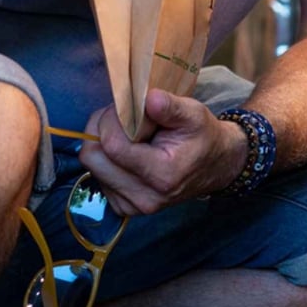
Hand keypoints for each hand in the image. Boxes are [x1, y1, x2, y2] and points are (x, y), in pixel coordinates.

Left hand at [80, 90, 248, 216]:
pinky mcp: (123, 208)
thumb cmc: (202, 136)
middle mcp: (144, 197)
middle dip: (100, 130)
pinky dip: (106, 159)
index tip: (125, 108)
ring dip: (102, 143)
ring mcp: (132, 206)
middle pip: (93, 159)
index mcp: (162, 175)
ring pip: (91, 167)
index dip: (110, 120)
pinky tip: (127, 150)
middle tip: (121, 117)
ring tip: (127, 133)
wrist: (215, 166)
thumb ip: (171, 106)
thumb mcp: (194, 114)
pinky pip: (98, 177)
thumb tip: (149, 98)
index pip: (112, 146)